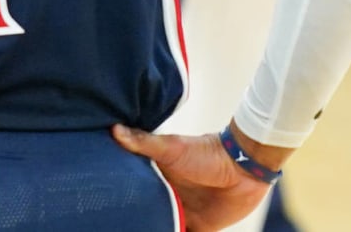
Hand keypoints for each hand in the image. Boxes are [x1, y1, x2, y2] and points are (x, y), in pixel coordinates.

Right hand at [112, 124, 271, 231]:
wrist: (244, 166)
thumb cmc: (206, 152)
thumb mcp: (171, 147)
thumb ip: (144, 142)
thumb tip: (114, 129)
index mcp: (155, 179)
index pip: (133, 193)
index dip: (122, 201)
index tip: (107, 206)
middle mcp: (166, 197)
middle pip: (147, 213)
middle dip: (139, 219)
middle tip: (118, 224)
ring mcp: (183, 212)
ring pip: (164, 225)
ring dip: (156, 227)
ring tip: (137, 230)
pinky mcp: (202, 227)